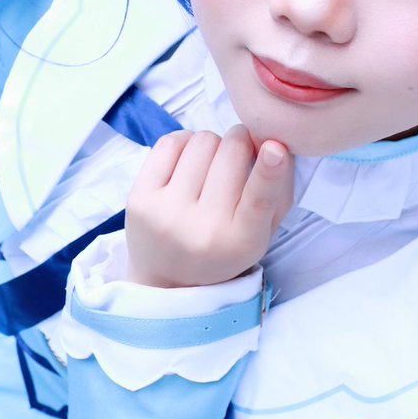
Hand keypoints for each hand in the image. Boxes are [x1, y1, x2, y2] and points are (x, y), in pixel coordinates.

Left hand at [126, 126, 293, 287]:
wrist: (168, 277)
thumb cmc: (223, 246)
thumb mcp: (262, 232)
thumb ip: (278, 191)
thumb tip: (276, 144)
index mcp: (240, 242)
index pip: (258, 200)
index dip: (269, 169)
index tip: (275, 146)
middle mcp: (202, 229)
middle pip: (231, 151)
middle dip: (241, 143)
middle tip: (239, 155)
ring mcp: (166, 213)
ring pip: (202, 141)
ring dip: (213, 144)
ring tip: (211, 165)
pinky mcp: (139, 198)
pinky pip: (170, 142)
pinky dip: (185, 143)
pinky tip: (188, 161)